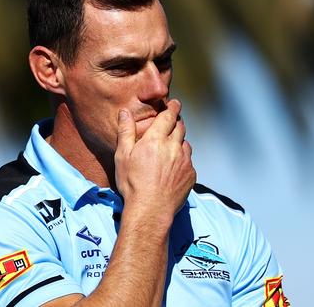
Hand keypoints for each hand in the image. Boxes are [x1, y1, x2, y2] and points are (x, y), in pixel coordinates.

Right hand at [114, 99, 195, 223]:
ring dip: (180, 142)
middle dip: (176, 122)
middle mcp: (173, 147)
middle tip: (171, 123)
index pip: (169, 116)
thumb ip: (125, 132)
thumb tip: (125, 112)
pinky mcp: (190, 175)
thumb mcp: (122, 156)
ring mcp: (184, 161)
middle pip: (180, 127)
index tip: (174, 103)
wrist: (150, 210)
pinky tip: (173, 168)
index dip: (172, 107)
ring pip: (186, 144)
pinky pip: (189, 161)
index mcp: (156, 140)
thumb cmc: (132, 183)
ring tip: (170, 148)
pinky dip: (182, 160)